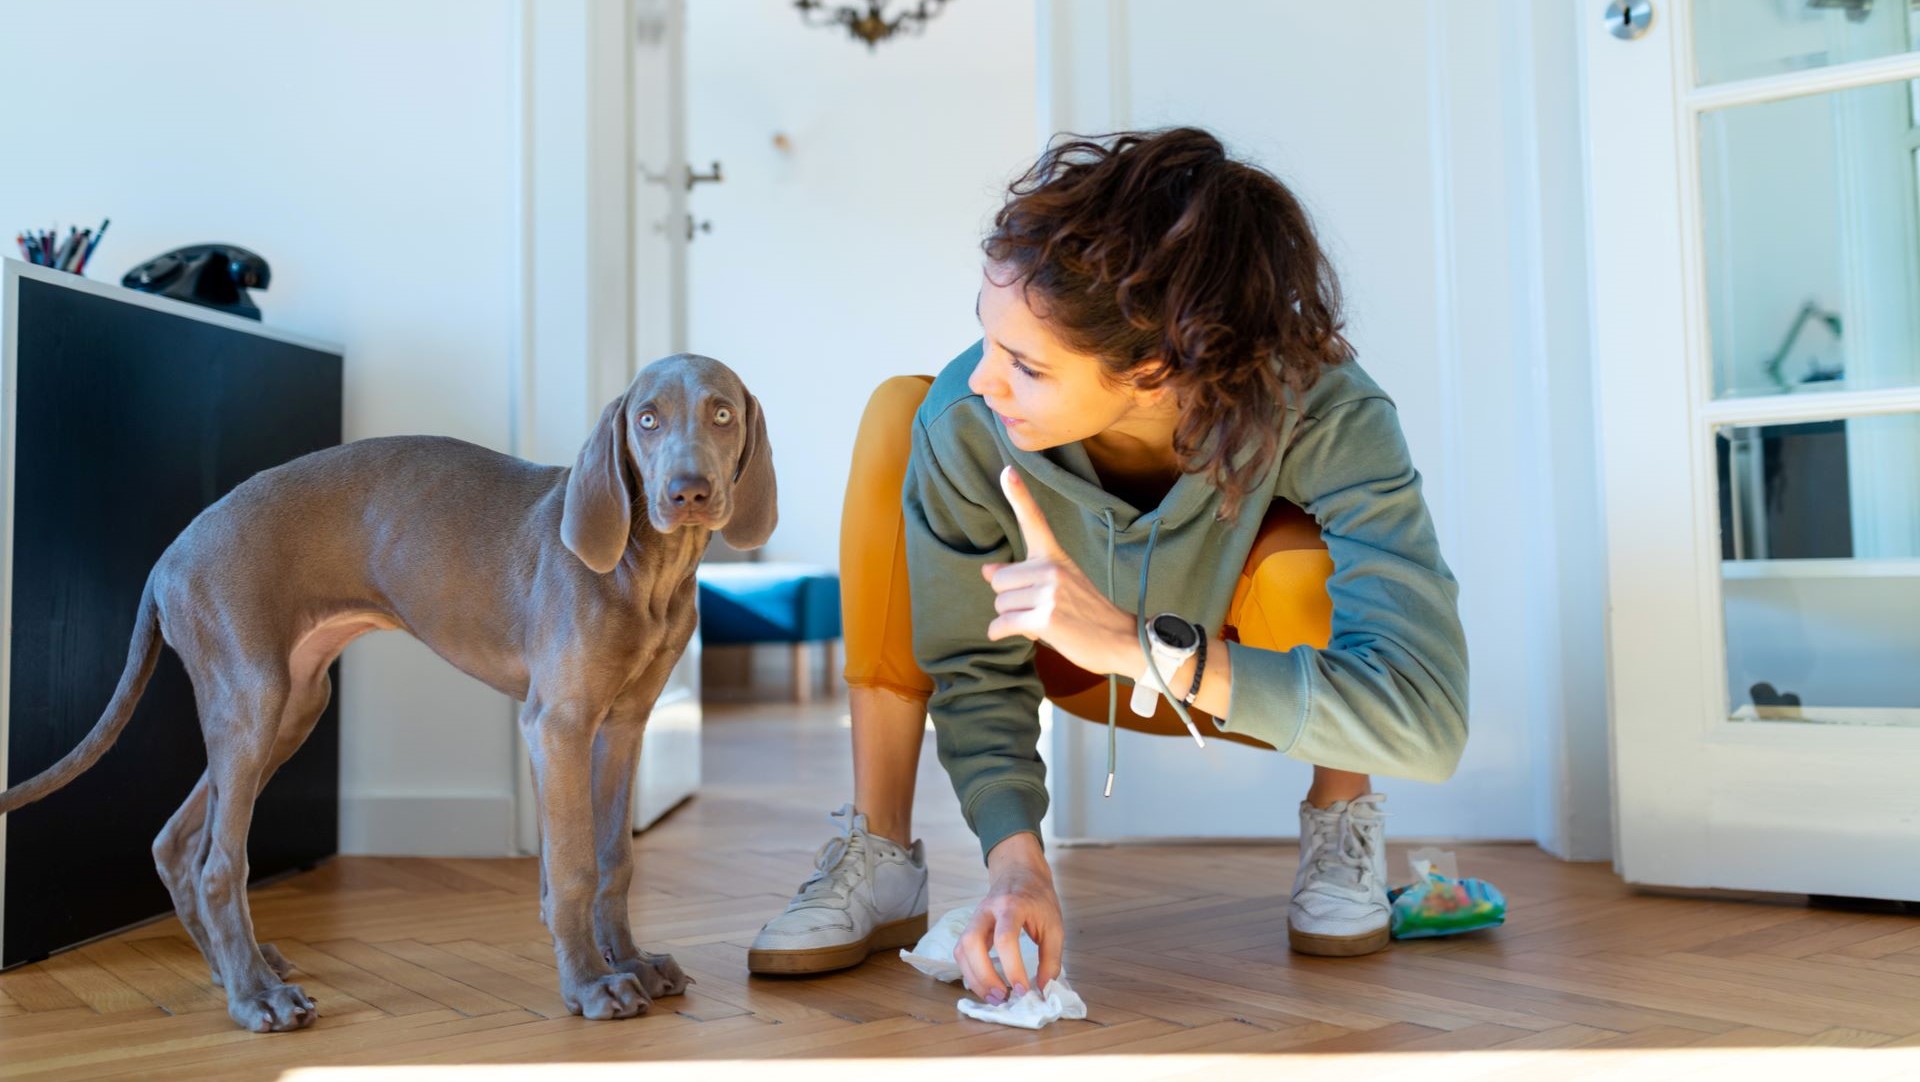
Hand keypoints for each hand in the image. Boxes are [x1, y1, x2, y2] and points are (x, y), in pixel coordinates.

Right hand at [954, 832, 1064, 1003]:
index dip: (1012, 968)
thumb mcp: (1054, 926)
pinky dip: (970, 974)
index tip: (1024, 990)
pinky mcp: (969, 928)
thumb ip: (1051, 958)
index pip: (1005, 938)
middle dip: (984, 976)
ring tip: (995, 998)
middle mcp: (986, 910)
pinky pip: (961, 954)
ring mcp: (974, 918)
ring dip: (974, 979)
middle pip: (971, 943)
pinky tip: (986, 986)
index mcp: (1012, 906)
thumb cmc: (1038, 899)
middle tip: (1003, 998)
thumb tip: (1043, 988)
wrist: (1019, 872)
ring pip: (961, 950)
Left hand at [983, 465, 1137, 677]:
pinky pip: (1003, 624)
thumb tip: (987, 570)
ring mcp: (1048, 593)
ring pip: (1000, 604)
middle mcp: (1050, 569)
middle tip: (1036, 609)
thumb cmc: (1088, 614)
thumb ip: (1023, 577)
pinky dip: (1003, 633)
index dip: (1018, 495)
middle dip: (1009, 600)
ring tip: (1042, 622)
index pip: (1033, 521)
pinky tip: (1023, 635)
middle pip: (998, 580)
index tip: (1007, 470)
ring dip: (1012, 619)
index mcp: (1055, 557)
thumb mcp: (1059, 586)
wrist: (1122, 639)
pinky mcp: (1045, 619)